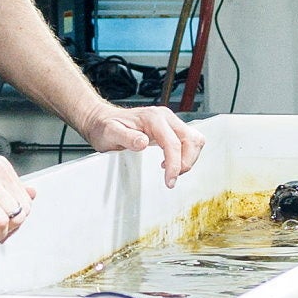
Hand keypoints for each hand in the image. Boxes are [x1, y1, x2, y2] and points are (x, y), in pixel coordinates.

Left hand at [73, 101, 201, 178]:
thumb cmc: (105, 127)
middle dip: (186, 162)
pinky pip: (188, 141)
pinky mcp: (170, 128)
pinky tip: (170, 163)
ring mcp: (170, 122)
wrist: (102, 120)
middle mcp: (165, 117)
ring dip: (189, 158)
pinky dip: (186, 154)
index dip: (175, 164)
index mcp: (153, 118)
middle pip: (191, 140)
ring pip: (194, 140)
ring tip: (172, 171)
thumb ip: (126, 138)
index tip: (169, 181)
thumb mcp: (110, 133)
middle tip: (172, 179)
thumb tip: (143, 143)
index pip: (173, 143)